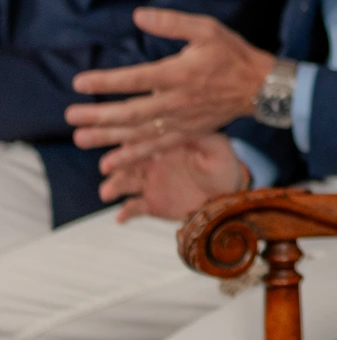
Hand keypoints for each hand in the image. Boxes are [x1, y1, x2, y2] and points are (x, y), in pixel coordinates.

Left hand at [67, 10, 273, 151]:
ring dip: (109, 137)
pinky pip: (157, 147)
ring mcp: (182, 120)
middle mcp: (177, 101)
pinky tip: (111, 162)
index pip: (136, 79)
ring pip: (140, 132)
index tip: (80, 83)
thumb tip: (138, 15)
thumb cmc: (232, 54)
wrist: (261, 87)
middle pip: (132, 112)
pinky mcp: (188, 132)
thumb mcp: (207, 29)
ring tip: (81, 138)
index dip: (107, 82)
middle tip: (71, 116)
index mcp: (179, 73)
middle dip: (99, 115)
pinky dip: (134, 155)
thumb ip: (172, 22)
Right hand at [99, 133, 248, 221]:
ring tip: (107, 193)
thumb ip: (202, 135)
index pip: (141, 137)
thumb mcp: (217, 147)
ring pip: (124, 182)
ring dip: (113, 186)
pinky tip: (121, 217)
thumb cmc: (223, 165)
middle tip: (106, 166)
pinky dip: (125, 212)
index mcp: (164, 144)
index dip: (130, 138)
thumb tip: (186, 122)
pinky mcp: (151, 203)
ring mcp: (149, 182)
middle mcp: (151, 161)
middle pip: (125, 159)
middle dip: (113, 161)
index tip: (120, 139)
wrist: (228, 195)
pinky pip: (133, 207)